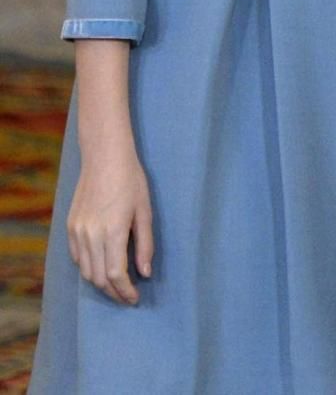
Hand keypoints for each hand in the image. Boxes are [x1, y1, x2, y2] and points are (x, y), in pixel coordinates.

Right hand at [66, 140, 153, 304]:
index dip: (125, 292)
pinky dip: (88, 268)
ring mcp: (78, 231)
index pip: (116, 276)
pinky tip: (100, 266)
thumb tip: (144, 273)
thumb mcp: (144, 210)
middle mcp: (91, 235)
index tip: (135, 299)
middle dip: (114, 293)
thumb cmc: (130, 180)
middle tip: (127, 297)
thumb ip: (145, 244)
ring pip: (86, 271)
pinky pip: (77, 257)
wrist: (104, 156)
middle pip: (99, 279)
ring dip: (101, 283)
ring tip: (116, 285)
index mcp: (112, 232)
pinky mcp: (70, 226)